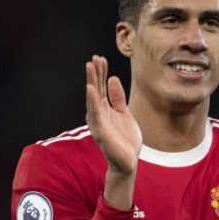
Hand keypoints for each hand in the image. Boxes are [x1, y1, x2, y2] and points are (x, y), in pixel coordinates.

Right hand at [85, 55, 141, 176]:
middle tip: (94, 57)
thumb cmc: (125, 140)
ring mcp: (98, 122)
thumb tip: (112, 78)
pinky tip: (91, 88)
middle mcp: (98, 114)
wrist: (128, 162)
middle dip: (95, 74)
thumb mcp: (124, 113)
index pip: (102, 88)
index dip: (101, 73)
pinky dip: (92, 100)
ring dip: (92, 82)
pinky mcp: (101, 131)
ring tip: (90, 67)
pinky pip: (95, 113)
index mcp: (104, 110)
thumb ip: (118, 98)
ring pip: (93, 98)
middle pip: (96, 90)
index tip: (101, 58)